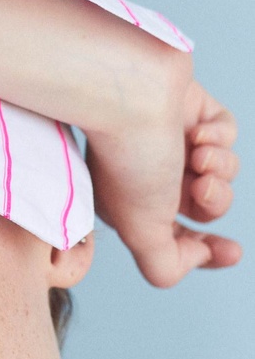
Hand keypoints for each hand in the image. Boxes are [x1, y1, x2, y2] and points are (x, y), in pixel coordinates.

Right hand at [85, 66, 239, 287]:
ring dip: (219, 168)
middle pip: (207, 207)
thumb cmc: (128, 159)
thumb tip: (195, 260)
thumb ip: (163, 266)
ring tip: (201, 156)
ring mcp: (172, 142)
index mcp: (131, 208)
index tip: (230, 253)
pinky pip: (225, 133)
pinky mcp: (191, 110)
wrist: (129, 93)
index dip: (205, 252)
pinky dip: (219, 136)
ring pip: (222, 172)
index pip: (175, 240)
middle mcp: (150, 177)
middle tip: (205, 189)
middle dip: (215, 202)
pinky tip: (199, 131)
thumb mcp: (142, 232)